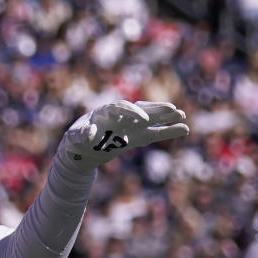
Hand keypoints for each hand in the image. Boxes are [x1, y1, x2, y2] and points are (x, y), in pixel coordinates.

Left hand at [59, 100, 188, 170]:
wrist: (80, 150)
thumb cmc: (75, 141)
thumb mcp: (74, 138)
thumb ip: (81, 134)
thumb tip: (91, 132)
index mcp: (104, 112)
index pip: (121, 107)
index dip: (133, 112)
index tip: (143, 119)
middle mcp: (120, 116)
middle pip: (140, 109)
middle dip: (155, 110)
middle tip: (173, 110)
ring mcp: (130, 126)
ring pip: (151, 119)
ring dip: (166, 118)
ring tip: (182, 116)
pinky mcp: (136, 137)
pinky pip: (154, 133)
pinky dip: (167, 131)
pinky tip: (183, 129)